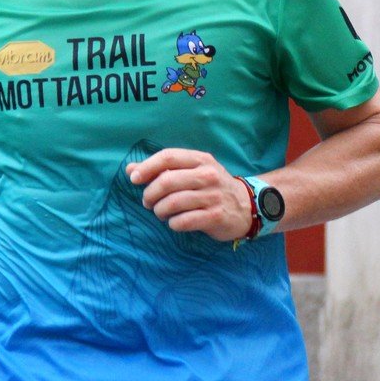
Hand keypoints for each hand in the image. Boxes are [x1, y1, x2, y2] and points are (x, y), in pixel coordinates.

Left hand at [126, 148, 251, 240]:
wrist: (247, 206)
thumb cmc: (212, 187)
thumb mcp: (191, 172)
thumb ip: (162, 169)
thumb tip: (131, 169)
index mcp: (200, 160)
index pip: (168, 157)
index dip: (147, 167)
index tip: (134, 179)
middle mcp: (208, 175)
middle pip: (167, 181)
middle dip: (150, 194)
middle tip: (148, 202)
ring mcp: (213, 196)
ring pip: (173, 203)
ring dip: (159, 210)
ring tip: (160, 213)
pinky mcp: (215, 216)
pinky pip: (184, 221)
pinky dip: (173, 223)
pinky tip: (174, 222)